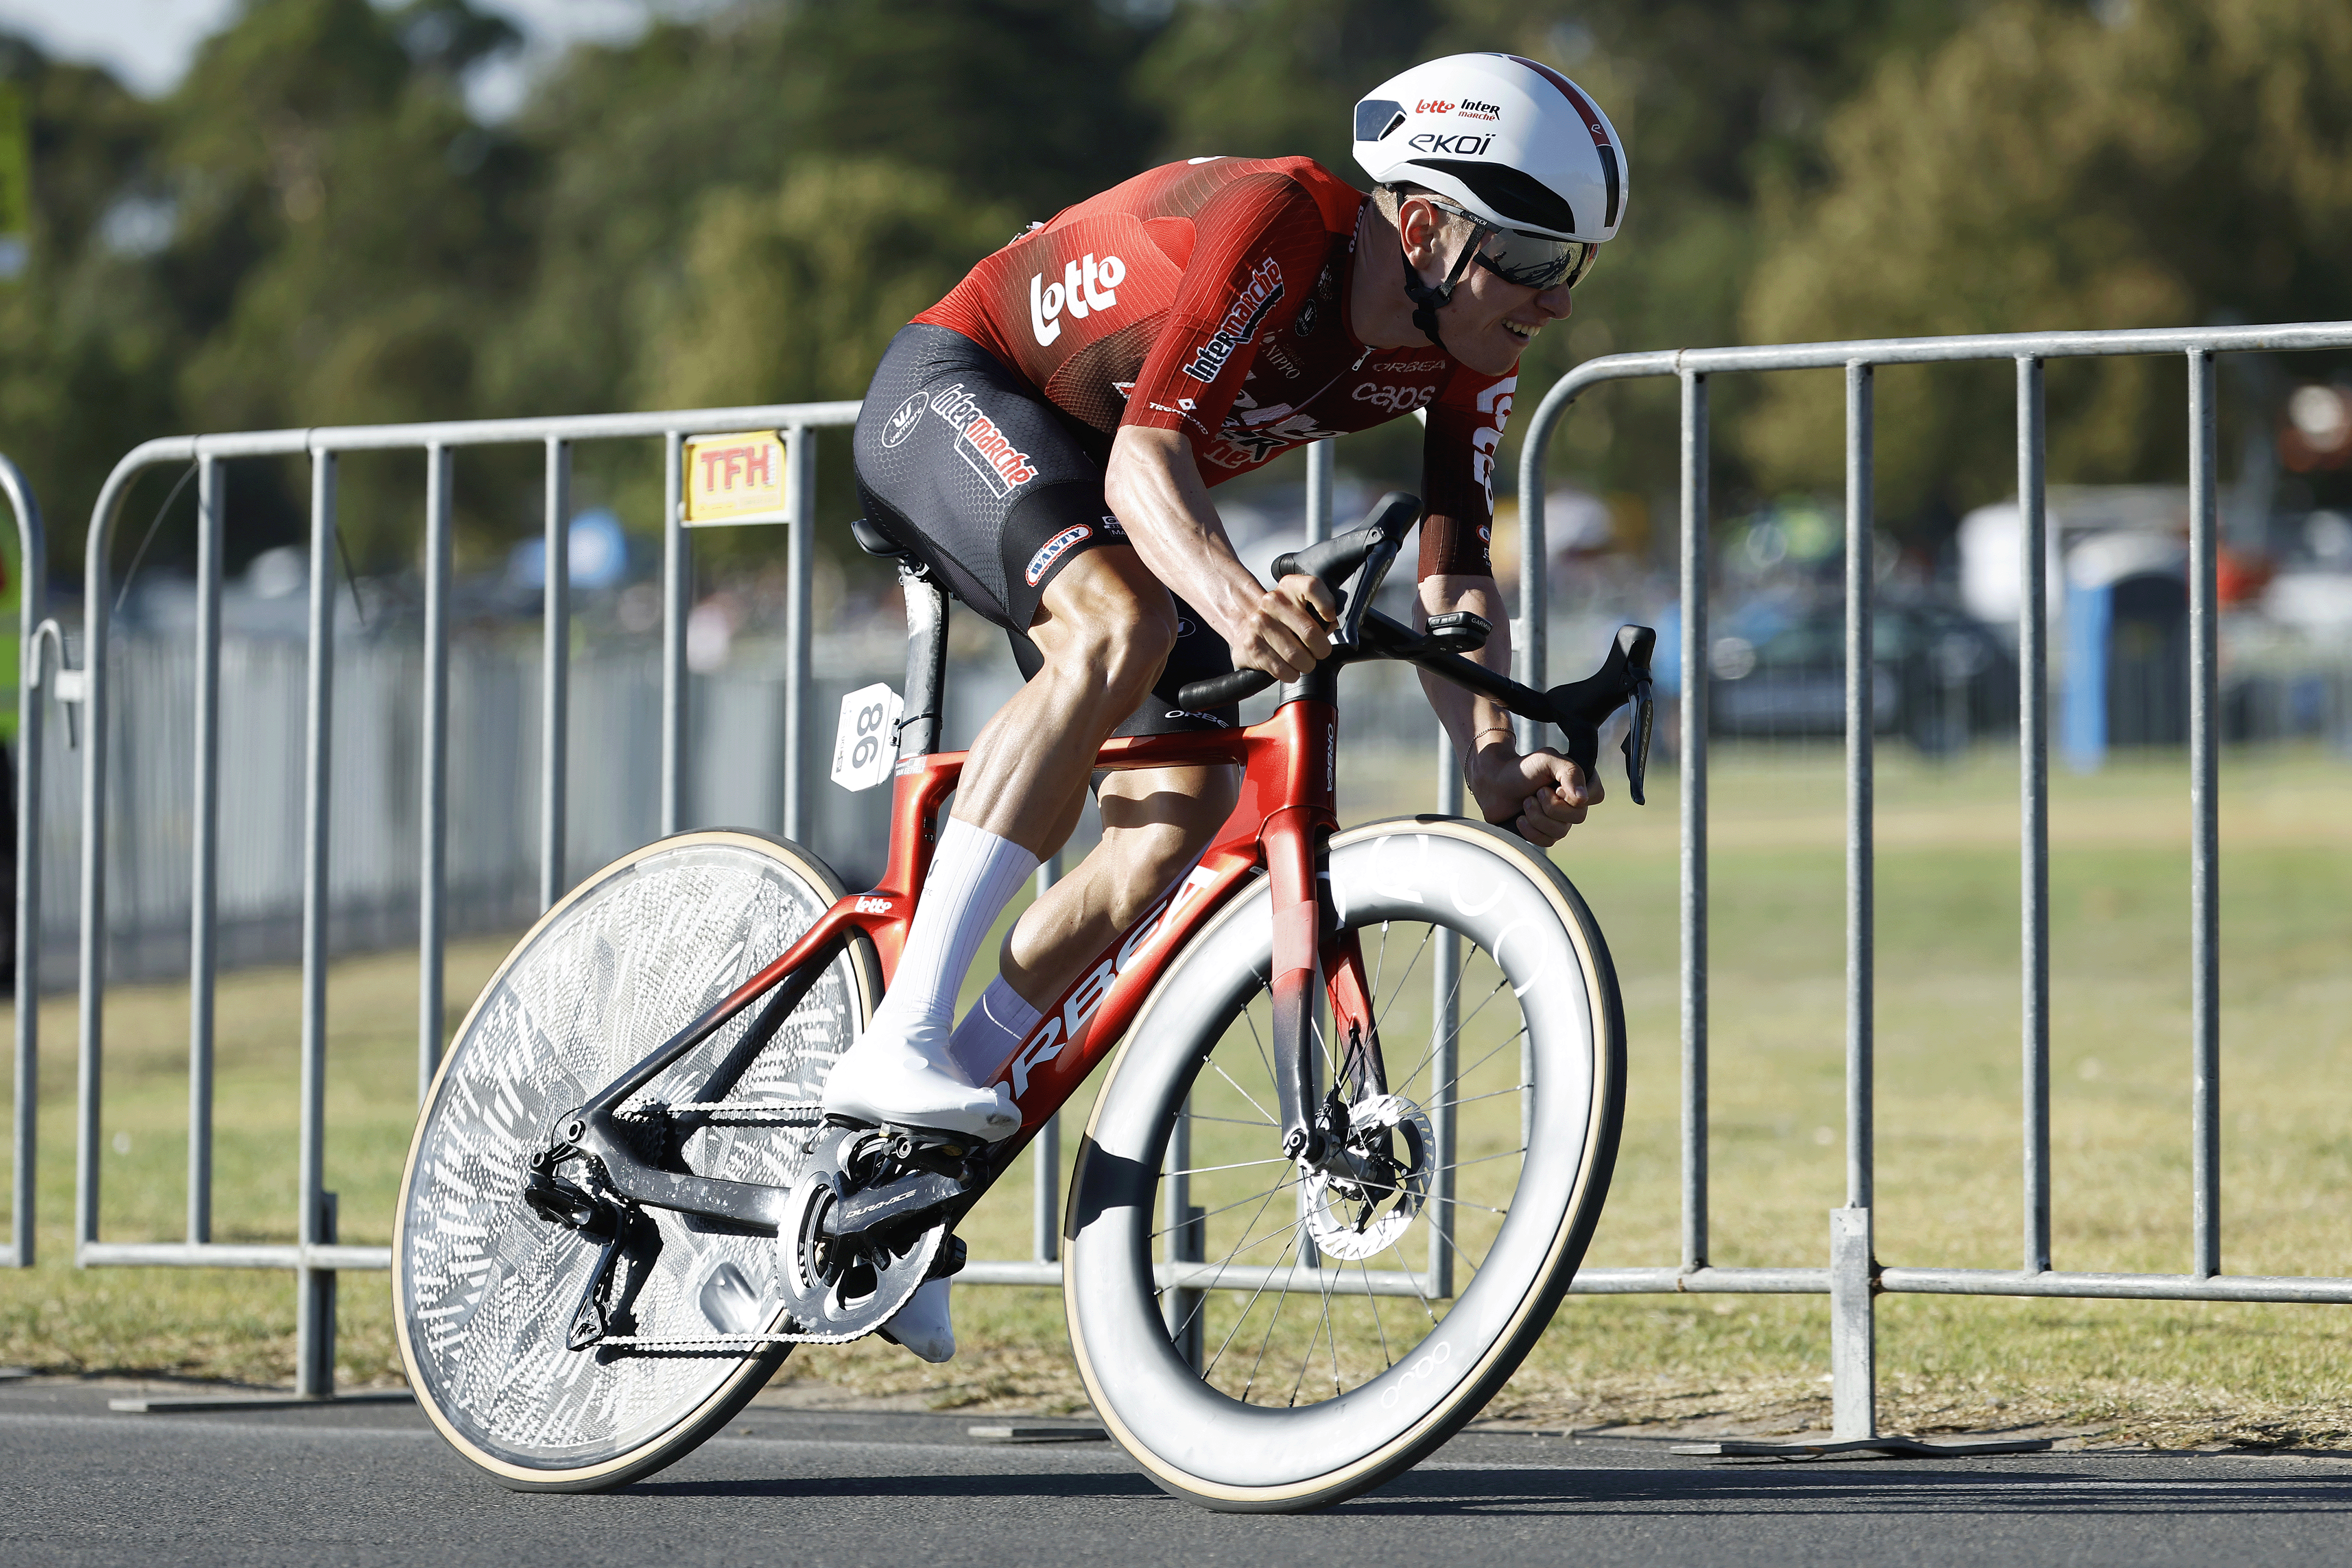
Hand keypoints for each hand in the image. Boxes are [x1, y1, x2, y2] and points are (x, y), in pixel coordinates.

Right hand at [1227, 573, 1338, 681]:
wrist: (1246, 629)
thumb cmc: (1282, 622)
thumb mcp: (1300, 607)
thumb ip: (1319, 611)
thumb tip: (1331, 625)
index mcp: (1289, 587)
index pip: (1312, 587)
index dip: (1327, 605)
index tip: (1330, 618)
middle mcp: (1272, 602)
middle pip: (1310, 632)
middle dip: (1321, 650)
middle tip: (1318, 651)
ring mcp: (1259, 624)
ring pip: (1297, 656)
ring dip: (1306, 664)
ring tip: (1302, 661)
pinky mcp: (1252, 646)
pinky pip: (1282, 669)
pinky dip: (1291, 674)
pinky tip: (1288, 668)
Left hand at [1468, 741, 1600, 846]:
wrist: (1494, 782)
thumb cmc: (1523, 768)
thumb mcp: (1548, 760)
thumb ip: (1570, 772)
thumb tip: (1583, 799)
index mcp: (1579, 783)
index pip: (1596, 795)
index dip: (1574, 795)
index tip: (1556, 785)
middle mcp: (1573, 803)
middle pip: (1579, 817)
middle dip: (1551, 805)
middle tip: (1536, 792)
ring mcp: (1560, 820)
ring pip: (1561, 832)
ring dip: (1538, 816)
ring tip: (1525, 802)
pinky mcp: (1544, 833)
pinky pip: (1547, 842)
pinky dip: (1530, 830)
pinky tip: (1520, 818)